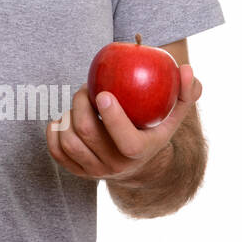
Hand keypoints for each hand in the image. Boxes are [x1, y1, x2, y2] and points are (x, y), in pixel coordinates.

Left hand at [46, 64, 202, 181]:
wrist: (137, 162)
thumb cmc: (153, 127)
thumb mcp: (173, 113)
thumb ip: (185, 92)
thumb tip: (187, 70)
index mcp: (140, 151)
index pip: (127, 142)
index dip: (113, 119)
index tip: (103, 93)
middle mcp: (116, 166)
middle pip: (88, 134)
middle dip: (81, 104)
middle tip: (86, 88)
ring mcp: (95, 171)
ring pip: (69, 141)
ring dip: (68, 115)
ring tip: (79, 103)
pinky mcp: (77, 171)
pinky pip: (56, 151)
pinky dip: (54, 130)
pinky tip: (64, 118)